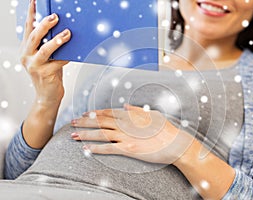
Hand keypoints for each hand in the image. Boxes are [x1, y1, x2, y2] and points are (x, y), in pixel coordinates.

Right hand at [20, 0, 70, 105]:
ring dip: (56, 40)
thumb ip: (49, 45)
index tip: (35, 2)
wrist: (47, 96)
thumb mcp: (47, 57)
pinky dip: (66, 57)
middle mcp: (26, 56)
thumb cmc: (49, 74)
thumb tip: (63, 29)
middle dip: (45, 25)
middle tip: (55, 17)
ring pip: (44, 50)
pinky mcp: (44, 74)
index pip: (28, 28)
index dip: (32, 15)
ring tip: (67, 33)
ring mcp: (34, 66)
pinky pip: (57, 63)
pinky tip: (73, 54)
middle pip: (34, 36)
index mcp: (26, 49)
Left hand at [71, 104, 195, 163]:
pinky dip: (96, 148)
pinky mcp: (128, 148)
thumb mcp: (152, 114)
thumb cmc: (165, 129)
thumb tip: (125, 106)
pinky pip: (108, 148)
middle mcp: (125, 124)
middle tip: (72, 123)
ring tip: (73, 135)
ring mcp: (126, 136)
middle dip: (84, 122)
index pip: (108, 112)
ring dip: (86, 134)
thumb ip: (137, 110)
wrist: (174, 142)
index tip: (85, 113)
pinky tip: (86, 148)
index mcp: (130, 115)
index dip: (94, 113)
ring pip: (101, 134)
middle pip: (100, 122)